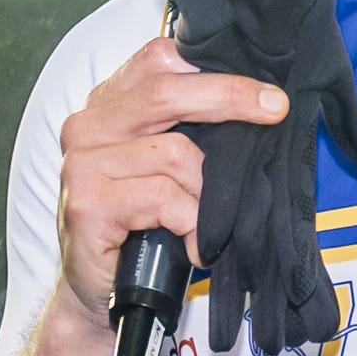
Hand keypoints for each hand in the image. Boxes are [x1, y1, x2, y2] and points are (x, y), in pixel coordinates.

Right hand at [49, 33, 285, 340]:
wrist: (98, 295)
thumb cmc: (141, 227)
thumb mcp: (164, 166)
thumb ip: (189, 129)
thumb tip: (258, 104)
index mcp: (106, 105)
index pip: (158, 60)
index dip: (216, 71)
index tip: (265, 91)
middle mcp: (87, 126)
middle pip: (165, 92)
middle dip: (229, 99)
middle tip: (274, 111)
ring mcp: (83, 165)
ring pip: (173, 153)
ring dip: (207, 192)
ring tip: (208, 222)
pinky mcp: (88, 205)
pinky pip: (162, 197)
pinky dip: (192, 223)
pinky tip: (195, 245)